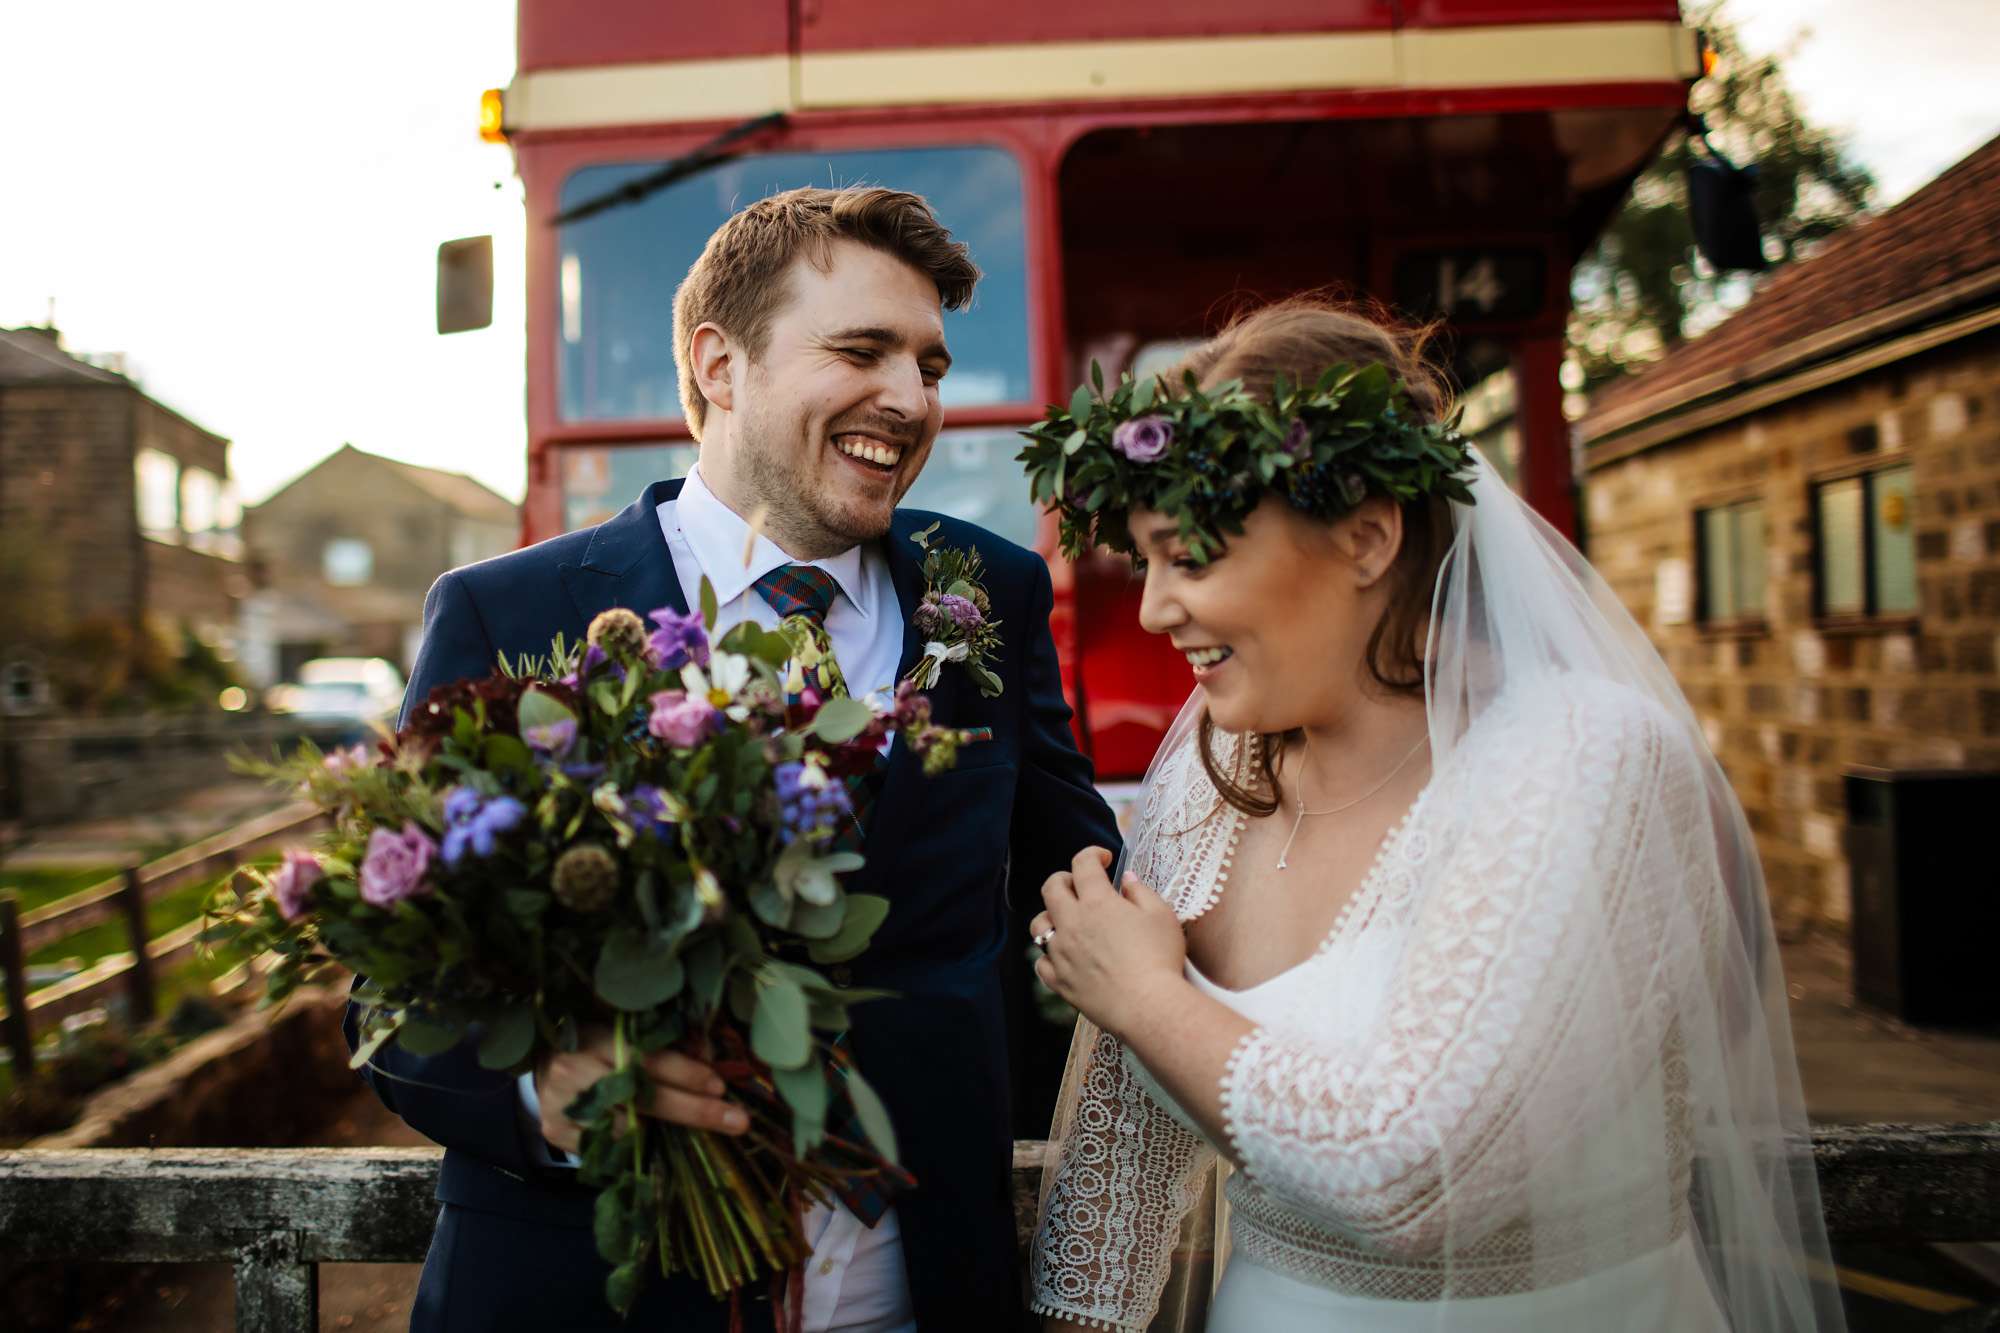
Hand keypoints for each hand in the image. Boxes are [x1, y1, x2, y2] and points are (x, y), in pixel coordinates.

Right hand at [533, 1028, 748, 1152]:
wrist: (542, 1063)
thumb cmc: (595, 1044)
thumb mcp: (622, 1033)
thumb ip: (662, 1046)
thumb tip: (711, 1058)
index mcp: (593, 1037)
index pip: (645, 1058)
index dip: (684, 1072)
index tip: (719, 1086)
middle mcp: (573, 1071)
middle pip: (640, 1097)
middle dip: (692, 1110)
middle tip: (736, 1120)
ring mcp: (561, 1105)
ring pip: (624, 1129)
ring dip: (662, 1132)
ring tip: (688, 1129)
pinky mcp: (556, 1132)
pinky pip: (606, 1149)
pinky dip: (632, 1147)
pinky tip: (649, 1142)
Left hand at [1031, 846, 1187, 1041]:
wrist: (1149, 1007)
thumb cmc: (1160, 959)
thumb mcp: (1161, 915)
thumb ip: (1140, 892)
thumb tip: (1126, 880)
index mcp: (1097, 902)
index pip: (1083, 864)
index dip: (1092, 854)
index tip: (1104, 859)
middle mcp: (1072, 924)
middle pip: (1051, 888)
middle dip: (1064, 879)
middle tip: (1080, 885)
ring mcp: (1061, 954)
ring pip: (1039, 925)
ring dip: (1051, 916)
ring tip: (1068, 920)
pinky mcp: (1059, 981)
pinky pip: (1041, 963)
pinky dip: (1049, 955)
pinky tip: (1063, 956)